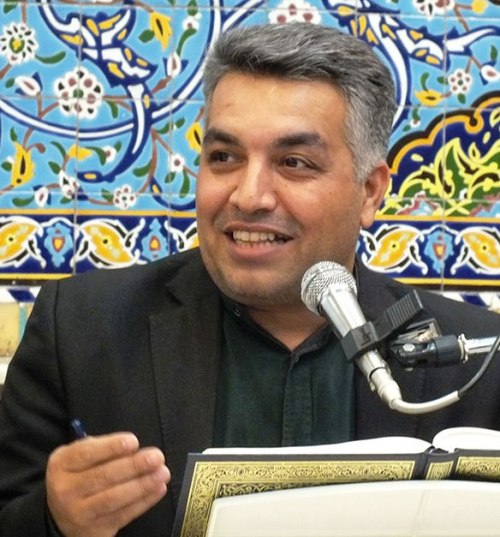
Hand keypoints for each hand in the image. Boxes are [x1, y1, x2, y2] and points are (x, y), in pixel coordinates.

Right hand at [46, 432, 169, 536]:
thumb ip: (103, 449)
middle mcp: (65, 490)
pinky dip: (144, 502)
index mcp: (61, 465)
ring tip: (162, 473)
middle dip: (133, 466)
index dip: (111, 447)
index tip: (134, 442)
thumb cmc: (80, 475)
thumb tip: (134, 448)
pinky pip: (123, 515)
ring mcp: (79, 514)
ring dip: (142, 485)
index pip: (86, 453)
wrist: (63, 515)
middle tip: (157, 457)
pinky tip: (159, 489)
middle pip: (102, 477)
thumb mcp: (81, 457)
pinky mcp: (94, 532)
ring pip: (113, 499)